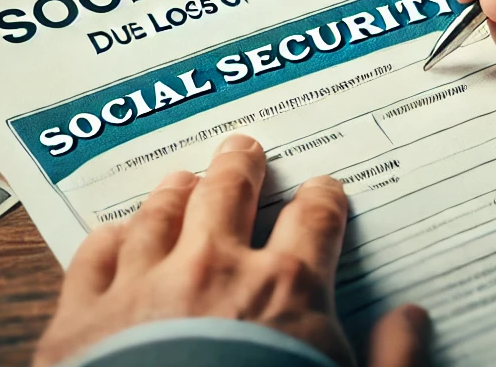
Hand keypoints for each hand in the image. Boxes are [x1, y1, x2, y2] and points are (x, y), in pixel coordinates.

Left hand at [33, 135, 427, 366]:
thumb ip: (391, 361)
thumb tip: (412, 319)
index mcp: (285, 291)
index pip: (314, 218)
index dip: (321, 198)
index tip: (322, 192)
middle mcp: (215, 269)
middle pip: (230, 190)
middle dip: (241, 166)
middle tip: (244, 150)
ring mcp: (143, 288)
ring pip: (161, 212)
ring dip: (176, 191)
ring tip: (183, 178)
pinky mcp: (83, 320)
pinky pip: (96, 255)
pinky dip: (111, 238)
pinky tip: (118, 234)